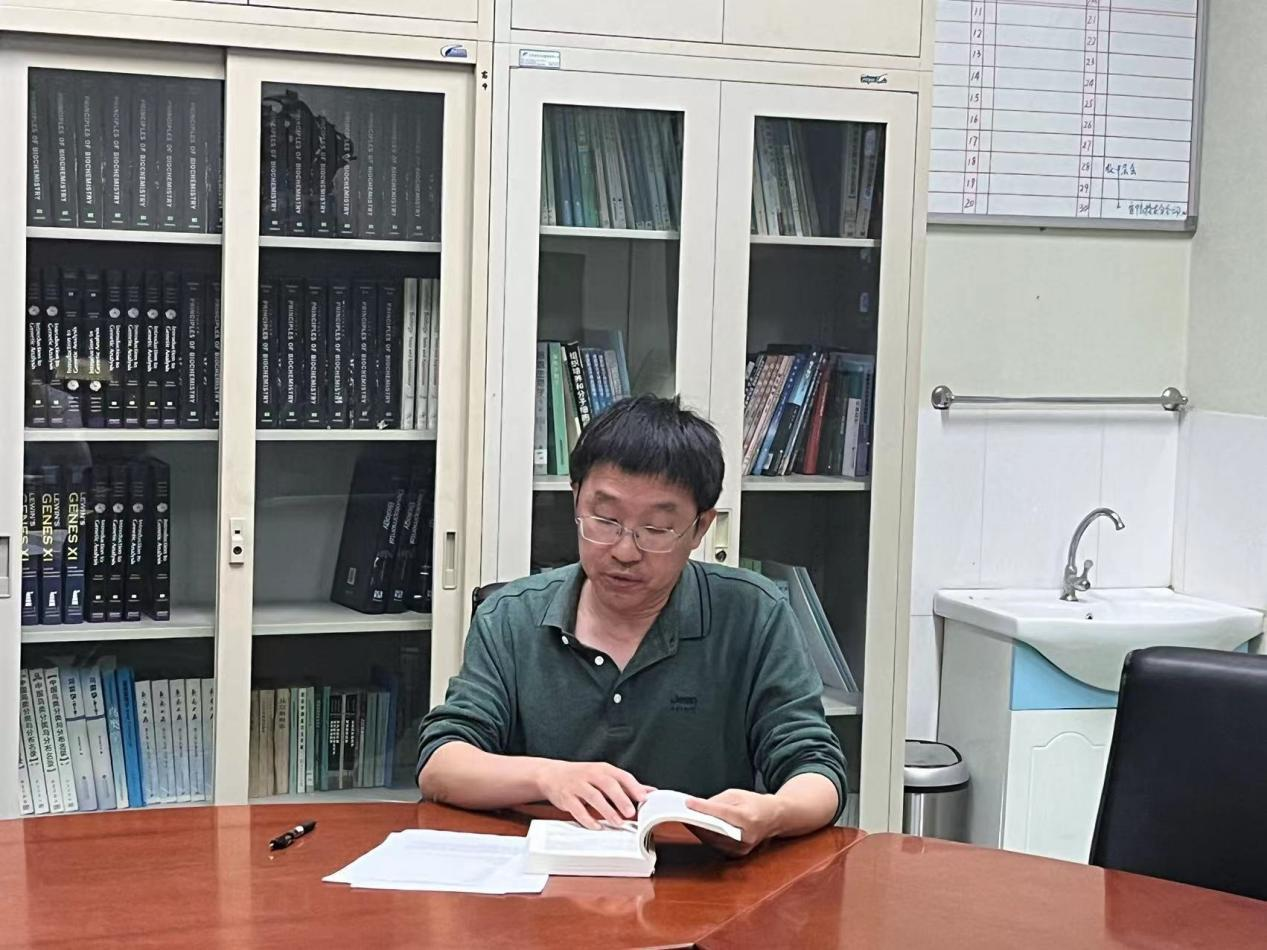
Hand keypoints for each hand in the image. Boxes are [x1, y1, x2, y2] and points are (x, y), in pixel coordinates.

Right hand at [535, 760, 653, 829]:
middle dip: (620, 799)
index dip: (633, 787)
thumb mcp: (604, 775)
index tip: (644, 798)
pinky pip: (577, 808)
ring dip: (606, 810)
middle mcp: (590, 774)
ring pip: (593, 796)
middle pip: (608, 785)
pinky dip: (587, 818)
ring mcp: (577, 785)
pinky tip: (596, 826)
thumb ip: (626, 785)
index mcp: (603, 769)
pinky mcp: (566, 797)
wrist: (552, 774)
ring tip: (617, 822)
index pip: (621, 775)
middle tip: (631, 813)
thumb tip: (650, 791)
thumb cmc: (582, 776)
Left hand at [687, 789, 783, 856]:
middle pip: (714, 830)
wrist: (774, 818)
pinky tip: (697, 827)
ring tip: (686, 819)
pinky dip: (706, 836)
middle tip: (682, 812)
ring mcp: (741, 848)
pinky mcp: (737, 854)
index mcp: (748, 818)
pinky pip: (716, 845)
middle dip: (697, 821)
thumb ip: (718, 801)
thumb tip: (699, 807)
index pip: (721, 813)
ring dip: (698, 830)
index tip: (689, 803)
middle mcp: (745, 836)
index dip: (703, 808)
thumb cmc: (756, 804)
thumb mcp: (737, 795)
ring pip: (713, 840)